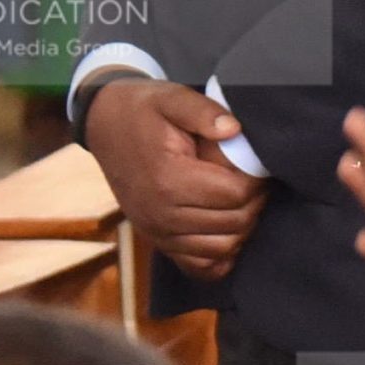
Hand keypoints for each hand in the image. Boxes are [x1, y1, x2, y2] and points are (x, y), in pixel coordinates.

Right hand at [86, 76, 267, 280]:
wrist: (104, 125)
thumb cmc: (142, 110)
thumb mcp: (171, 97)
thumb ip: (204, 111)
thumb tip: (235, 130)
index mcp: (168, 179)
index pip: (234, 194)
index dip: (257, 182)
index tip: (259, 166)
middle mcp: (160, 213)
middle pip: (232, 224)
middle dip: (254, 204)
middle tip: (258, 183)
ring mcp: (156, 231)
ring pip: (220, 249)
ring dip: (241, 228)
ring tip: (245, 201)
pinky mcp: (156, 240)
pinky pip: (197, 266)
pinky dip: (219, 254)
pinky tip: (227, 228)